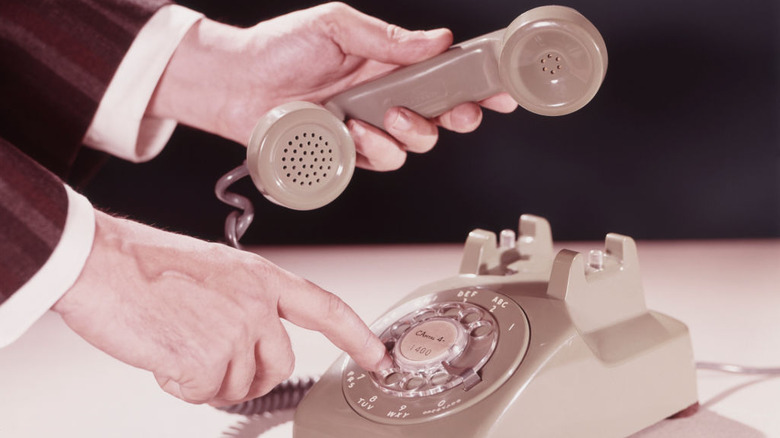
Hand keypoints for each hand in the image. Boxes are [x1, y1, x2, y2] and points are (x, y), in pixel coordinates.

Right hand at [52, 210, 389, 405]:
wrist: (101, 264)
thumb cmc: (147, 266)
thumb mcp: (215, 272)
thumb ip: (245, 302)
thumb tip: (251, 341)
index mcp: (262, 277)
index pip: (327, 309)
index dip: (357, 337)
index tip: (378, 359)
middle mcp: (258, 303)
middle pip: (280, 365)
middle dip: (250, 376)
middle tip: (212, 364)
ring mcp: (237, 331)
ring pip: (240, 385)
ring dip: (210, 379)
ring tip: (178, 345)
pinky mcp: (209, 359)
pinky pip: (205, 394)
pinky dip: (181, 385)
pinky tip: (164, 354)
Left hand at [148, 2, 516, 170]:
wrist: (235, 81)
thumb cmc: (279, 47)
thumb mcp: (335, 26)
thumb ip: (386, 38)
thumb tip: (437, 39)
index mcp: (391, 64)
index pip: (445, 74)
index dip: (477, 83)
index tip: (502, 90)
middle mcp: (385, 97)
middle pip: (441, 117)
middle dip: (457, 117)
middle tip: (455, 112)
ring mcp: (369, 127)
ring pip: (414, 145)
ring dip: (407, 134)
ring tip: (378, 115)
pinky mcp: (348, 153)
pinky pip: (379, 161)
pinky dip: (373, 149)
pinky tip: (350, 132)